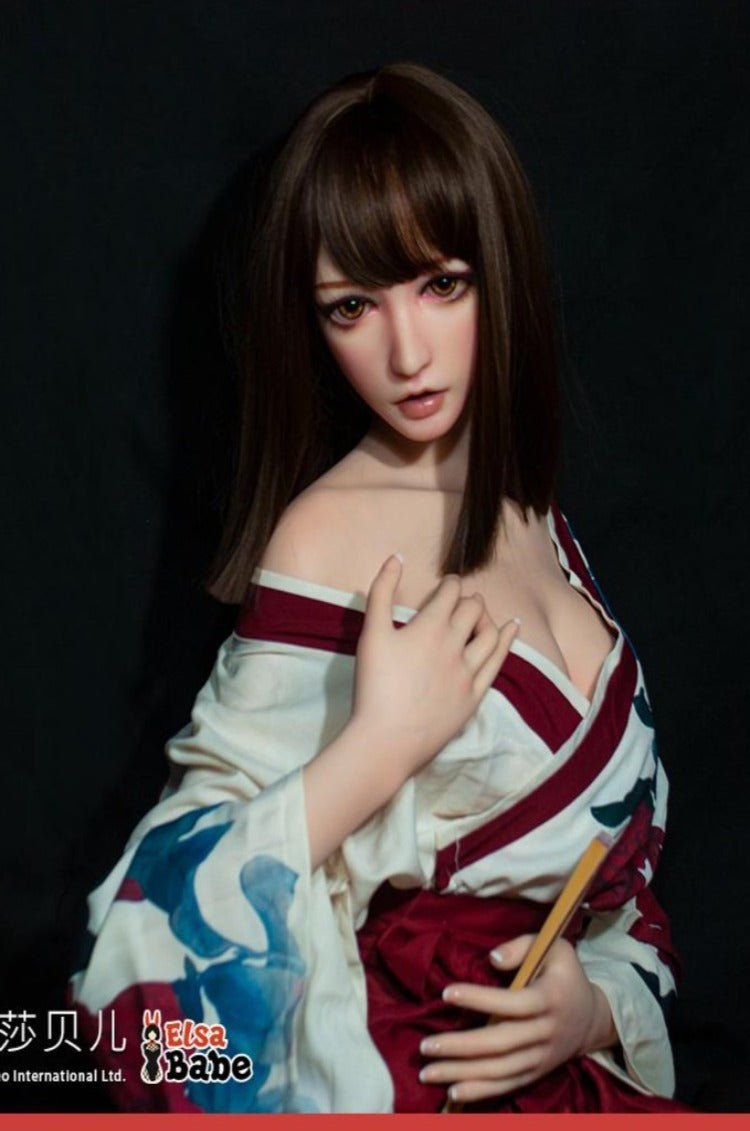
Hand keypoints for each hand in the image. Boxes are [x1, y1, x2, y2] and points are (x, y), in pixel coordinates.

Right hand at [352, 554, 518, 781]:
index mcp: (430, 626)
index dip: (451, 584)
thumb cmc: (374, 686)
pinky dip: (507, 641)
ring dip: (487, 618)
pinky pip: (498, 663)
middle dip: (468, 599)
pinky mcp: (474, 695)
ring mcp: (468, 672)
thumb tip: (396, 557)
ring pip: (489, 633)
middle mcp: (455, 644)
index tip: (448, 584)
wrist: (386, 739)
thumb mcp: (371, 634)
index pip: (451, 592)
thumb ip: (381, 592)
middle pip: (472, 610)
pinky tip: (512, 630)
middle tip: (461, 600)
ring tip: (481, 612)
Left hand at [418, 934, 617, 1105]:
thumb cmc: (565, 976)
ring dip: (462, 1074)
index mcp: (549, 999)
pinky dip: (480, 1092)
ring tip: (428, 1072)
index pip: (512, 1002)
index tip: (447, 992)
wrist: (591, 1019)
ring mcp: (540, 1057)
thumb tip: (492, 958)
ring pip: (499, 1070)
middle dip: (461, 1046)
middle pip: (501, 1043)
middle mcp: (545, 1032)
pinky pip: (506, 1085)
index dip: (480, 999)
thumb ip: (522, 947)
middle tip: (426, 1045)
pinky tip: (453, 1092)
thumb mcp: (555, 949)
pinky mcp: (535, 1073)